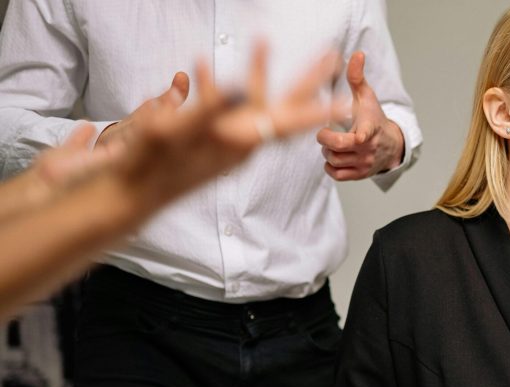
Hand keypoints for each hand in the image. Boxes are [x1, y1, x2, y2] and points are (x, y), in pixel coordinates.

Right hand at [112, 41, 336, 210]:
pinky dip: (217, 85)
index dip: (319, 110)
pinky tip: (201, 67)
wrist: (132, 194)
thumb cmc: (151, 165)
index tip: (347, 100)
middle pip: (285, 106)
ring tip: (261, 39)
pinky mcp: (210, 138)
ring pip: (254, 100)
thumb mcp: (178, 131)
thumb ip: (208, 108)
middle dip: (308, 81)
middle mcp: (241, 140)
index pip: (290, 121)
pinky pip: (223, 106)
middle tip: (332, 57)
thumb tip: (236, 88)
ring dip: (256, 70)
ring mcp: (226, 139)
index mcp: (240, 139)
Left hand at [317, 51, 404, 180]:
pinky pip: (336, 174)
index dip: (361, 136)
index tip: (360, 137)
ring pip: (333, 160)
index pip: (365, 134)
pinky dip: (330, 166)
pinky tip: (335, 155)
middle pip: (336, 146)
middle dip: (325, 138)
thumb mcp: (367, 97)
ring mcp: (365, 163)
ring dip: (327, 151)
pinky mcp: (360, 175)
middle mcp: (369, 148)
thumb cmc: (374, 118)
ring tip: (333, 143)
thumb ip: (357, 76)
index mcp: (370, 128)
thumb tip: (356, 53)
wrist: (392, 145)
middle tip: (327, 133)